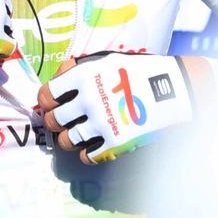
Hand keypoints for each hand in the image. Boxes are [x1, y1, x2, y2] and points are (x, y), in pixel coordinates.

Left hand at [38, 51, 195, 163]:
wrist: (172, 89)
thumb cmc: (138, 72)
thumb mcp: (106, 60)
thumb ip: (77, 68)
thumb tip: (56, 76)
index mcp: (83, 77)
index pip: (45, 95)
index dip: (46, 101)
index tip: (52, 104)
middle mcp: (87, 100)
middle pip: (53, 120)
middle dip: (57, 121)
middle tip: (66, 120)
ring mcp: (101, 123)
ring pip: (65, 142)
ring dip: (69, 138)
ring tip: (79, 133)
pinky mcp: (115, 142)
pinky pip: (86, 157)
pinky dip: (87, 153)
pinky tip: (95, 144)